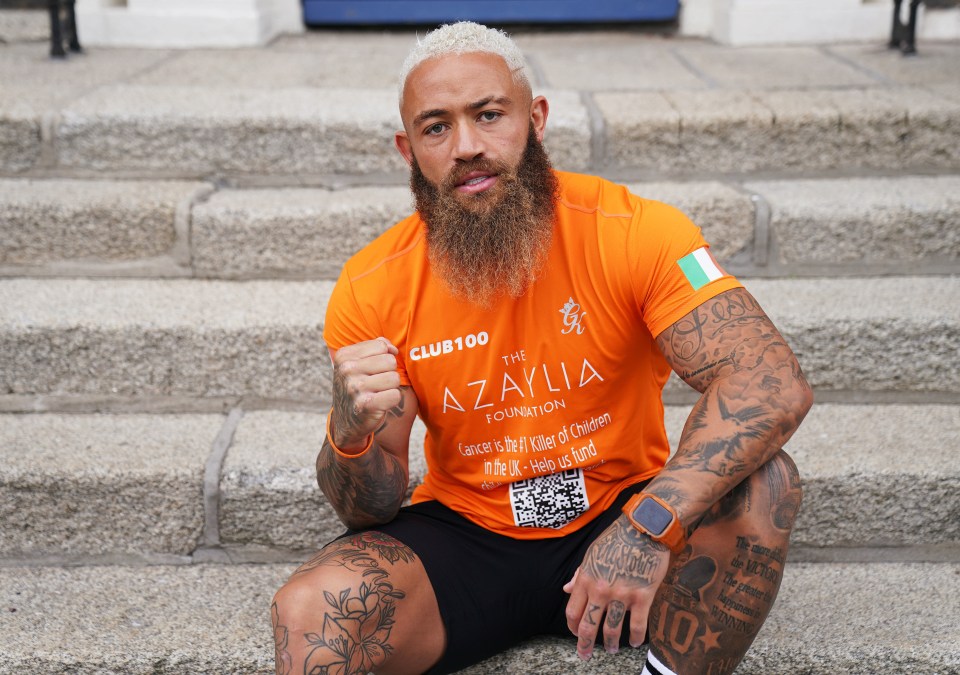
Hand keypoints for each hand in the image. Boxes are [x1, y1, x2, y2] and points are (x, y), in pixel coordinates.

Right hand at [330, 337, 401, 450]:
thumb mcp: (356, 363)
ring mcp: (355, 388)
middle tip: (377, 384)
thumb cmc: (357, 387)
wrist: (346, 422)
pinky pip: (395, 395)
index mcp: (344, 356)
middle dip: (388, 372)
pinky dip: (392, 400)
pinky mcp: (366, 405)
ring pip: (394, 378)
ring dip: (390, 387)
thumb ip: (375, 348)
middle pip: (390, 361)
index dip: (384, 357)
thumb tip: (392, 349)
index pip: (381, 345)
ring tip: (378, 393)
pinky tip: (380, 404)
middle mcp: (347, 370)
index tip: (374, 369)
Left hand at [563, 516, 670, 658]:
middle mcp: (600, 589)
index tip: (575, 634)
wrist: (643, 528)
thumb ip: (580, 574)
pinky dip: (636, 638)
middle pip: (588, 625)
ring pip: (611, 630)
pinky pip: (637, 625)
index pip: (573, 611)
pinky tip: (636, 643)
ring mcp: (621, 595)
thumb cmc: (617, 538)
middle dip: (584, 644)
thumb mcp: (592, 553)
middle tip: (584, 655)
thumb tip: (567, 589)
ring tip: (611, 650)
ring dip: (610, 644)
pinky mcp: (642, 596)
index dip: (572, 626)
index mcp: (586, 578)